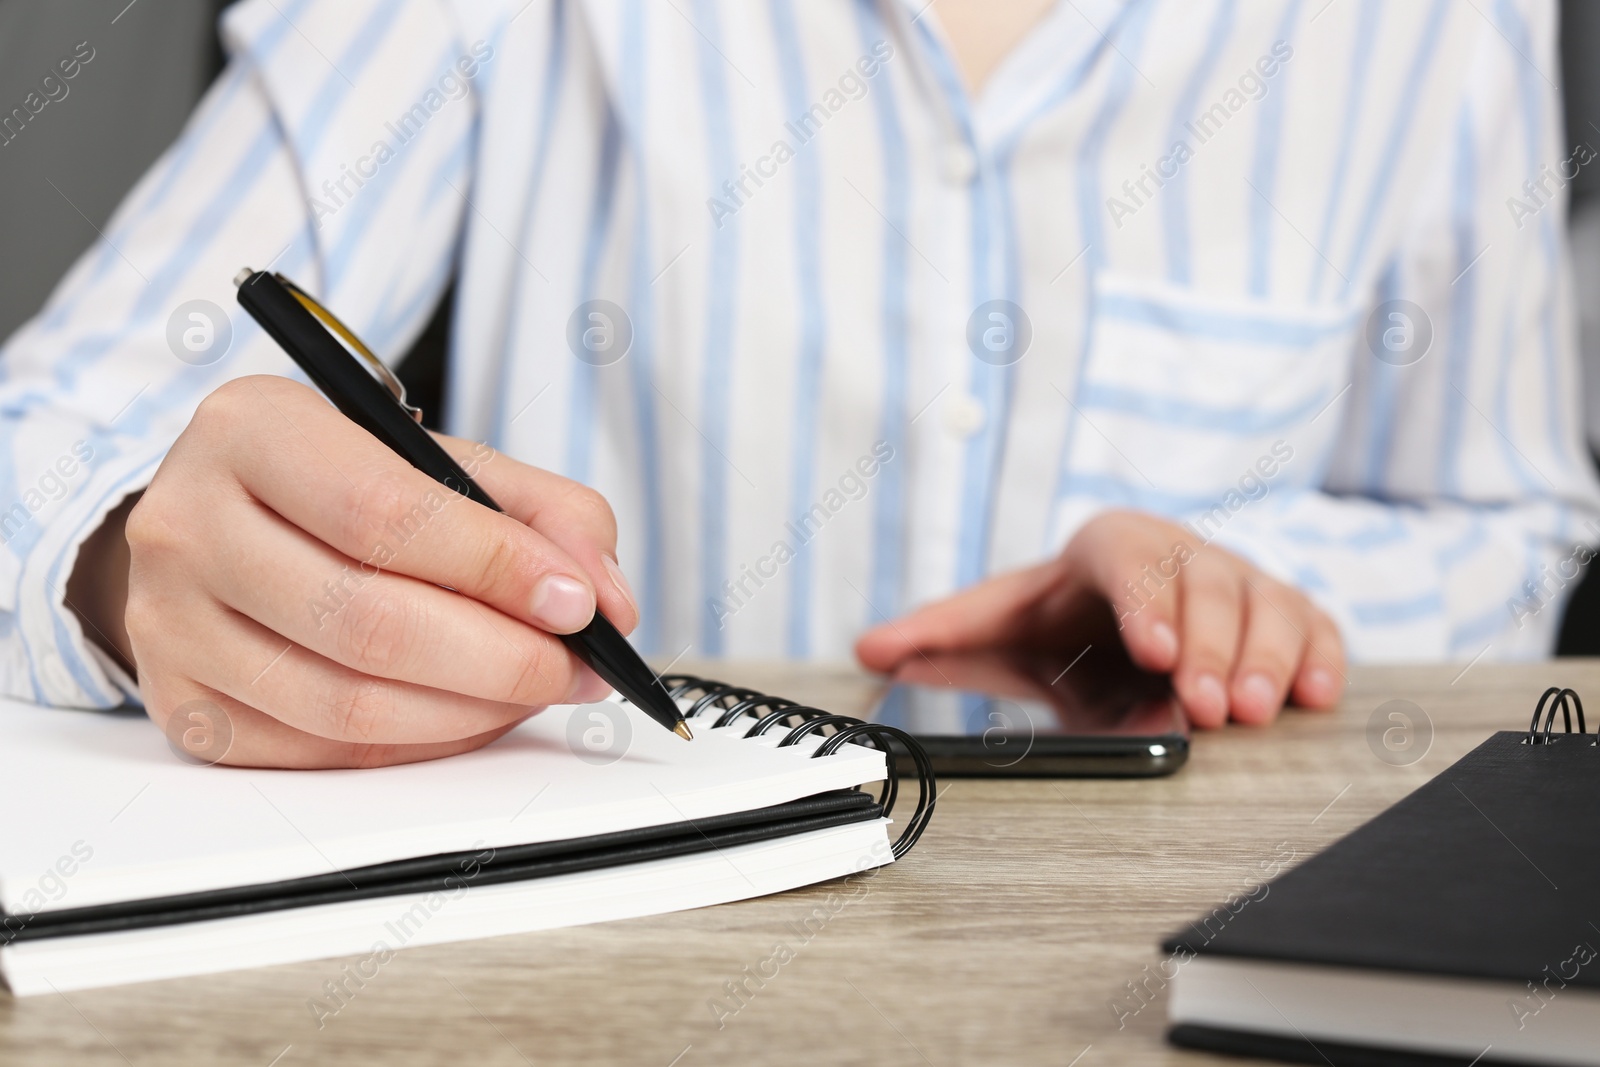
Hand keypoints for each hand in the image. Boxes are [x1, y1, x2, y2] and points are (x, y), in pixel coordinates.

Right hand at [69, 376, 632, 767]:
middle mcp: (189, 523)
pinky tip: (471, 715)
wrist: (219, 520)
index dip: (495, 567)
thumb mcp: (439, 460)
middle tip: (578, 666)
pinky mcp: (183, 705)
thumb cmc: (340, 485)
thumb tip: (606, 595)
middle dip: (503, 657)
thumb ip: (541, 511)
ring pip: (348, 704)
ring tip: (537, 689)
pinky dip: (421, 744)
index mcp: (253, 430)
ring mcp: (171, 624)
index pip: (383, 512)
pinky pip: (323, 751)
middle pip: (368, 622)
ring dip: (472, 712)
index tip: (579, 602)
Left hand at [854, 509, 1345, 726]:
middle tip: (1205, 703)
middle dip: (1209, 646)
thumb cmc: (1064, 620)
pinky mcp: (1283, 615)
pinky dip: (1322, 659)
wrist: (1123, 620)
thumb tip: (869, 647)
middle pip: (1207, 586)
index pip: (1131, 560)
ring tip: (1254, 710)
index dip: (1147, 601)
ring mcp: (1238, 584)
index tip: (1150, 649)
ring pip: (1268, 605)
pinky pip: (1317, 627)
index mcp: (1110, 547)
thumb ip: (940, 633)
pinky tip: (1316, 697)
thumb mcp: (1001, 623)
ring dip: (1266, 657)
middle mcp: (1181, 556)